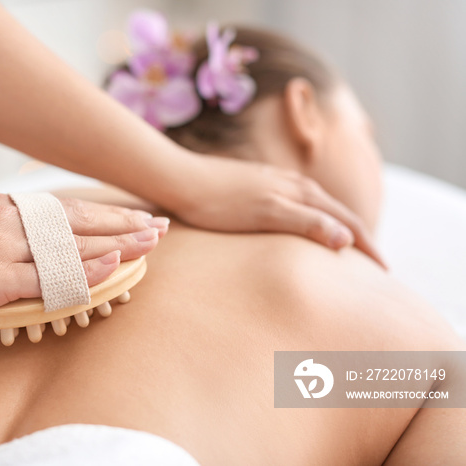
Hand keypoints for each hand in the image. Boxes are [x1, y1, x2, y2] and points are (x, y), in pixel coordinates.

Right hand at [0, 194, 166, 324]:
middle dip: (123, 223)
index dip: (104, 213)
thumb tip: (26, 242)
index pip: (65, 209)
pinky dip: (86, 271)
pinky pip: (50, 276)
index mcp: (0, 207)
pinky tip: (115, 266)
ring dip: (117, 243)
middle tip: (160, 225)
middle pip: (79, 220)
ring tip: (153, 242)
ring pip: (73, 245)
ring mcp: (2, 247)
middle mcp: (7, 220)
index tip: (133, 216)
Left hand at [171, 155, 385, 267]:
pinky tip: (303, 229)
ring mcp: (276, 184)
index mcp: (301, 191)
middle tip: (376, 266)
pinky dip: (314, 222)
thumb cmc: (220, 202)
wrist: (181, 180)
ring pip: (319, 208)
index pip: (347, 220)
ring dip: (338, 228)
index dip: (368, 245)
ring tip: (347, 250)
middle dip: (360, 237)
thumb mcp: (266, 214)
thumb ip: (307, 223)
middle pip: (337, 212)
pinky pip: (299, 207)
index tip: (385, 272)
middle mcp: (294, 184)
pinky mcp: (258, 187)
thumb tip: (348, 239)